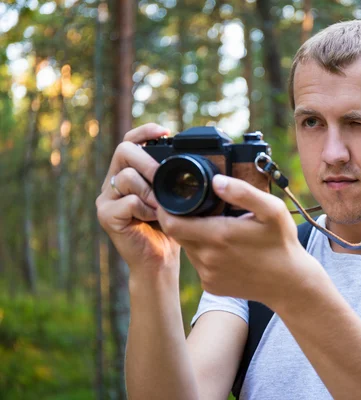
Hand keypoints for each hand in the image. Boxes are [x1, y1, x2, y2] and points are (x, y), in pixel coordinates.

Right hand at [96, 123, 180, 276]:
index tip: (165, 131)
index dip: (144, 132)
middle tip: (163, 177)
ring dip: (150, 191)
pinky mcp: (105, 215)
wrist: (159, 260)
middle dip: (147, 161)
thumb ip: (170, 177)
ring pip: (126, 177)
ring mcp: (106, 198)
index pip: (130, 142)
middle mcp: (113, 181)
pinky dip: (145, 209)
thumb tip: (186, 156)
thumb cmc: (168, 227)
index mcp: (128, 172)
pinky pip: (127, 201)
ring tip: (161, 206)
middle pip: (123, 151)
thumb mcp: (172, 196)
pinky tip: (153, 218)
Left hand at [156, 174, 320, 305]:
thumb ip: (243, 192)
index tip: (173, 200)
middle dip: (182, 221)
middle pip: (178, 235)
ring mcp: (208, 275)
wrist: (289, 283)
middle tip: (200, 211)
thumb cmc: (282, 243)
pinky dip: (206, 255)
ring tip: (218, 229)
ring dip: (196, 237)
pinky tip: (226, 250)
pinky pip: (199, 265)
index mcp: (218, 236)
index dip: (166, 210)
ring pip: (189, 249)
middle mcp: (207, 258)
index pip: (171, 223)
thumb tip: (215, 181)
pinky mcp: (212, 286)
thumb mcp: (272, 211)